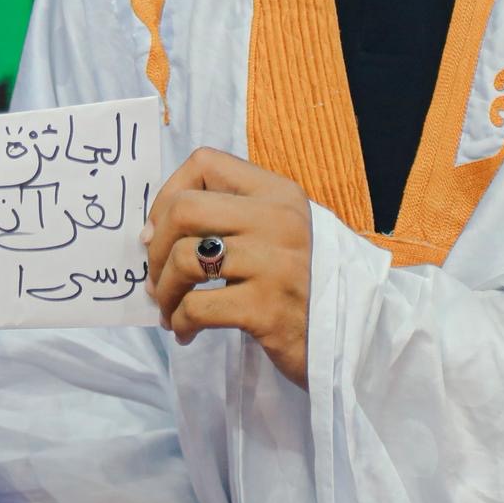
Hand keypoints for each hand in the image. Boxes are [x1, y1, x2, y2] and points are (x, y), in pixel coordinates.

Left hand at [144, 148, 312, 385]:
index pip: (205, 162)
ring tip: (168, 309)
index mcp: (278, 193)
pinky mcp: (267, 309)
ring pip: (185, 259)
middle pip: (184, 210)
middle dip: (155, 248)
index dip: (166, 195)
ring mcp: (276, 264)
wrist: (351, 340)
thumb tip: (151, 231)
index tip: (158, 232)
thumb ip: (228, 219)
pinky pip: (197, 307)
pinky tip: (186, 331)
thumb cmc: (299, 283)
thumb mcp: (277, 233)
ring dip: (164, 291)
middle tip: (156, 278)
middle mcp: (279, 220)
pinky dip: (180, 321)